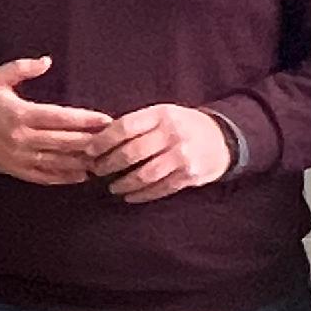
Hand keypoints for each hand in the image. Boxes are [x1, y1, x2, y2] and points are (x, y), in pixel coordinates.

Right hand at [0, 56, 114, 185]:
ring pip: (57, 162)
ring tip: (104, 159)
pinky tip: (81, 175)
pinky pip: (44, 176)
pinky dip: (64, 177)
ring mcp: (19, 157)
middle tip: (114, 141)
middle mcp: (22, 138)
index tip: (106, 120)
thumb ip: (21, 68)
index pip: (59, 118)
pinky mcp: (16, 170)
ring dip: (82, 162)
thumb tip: (46, 61)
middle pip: (64, 142)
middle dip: (91, 142)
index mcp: (20, 114)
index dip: (85, 120)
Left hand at [92, 102, 236, 204]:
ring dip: (123, 183)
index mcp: (161, 115)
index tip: (89, 151)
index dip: (103, 141)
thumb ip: (136, 125)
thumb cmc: (181, 125)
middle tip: (95, 171)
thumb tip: (98, 137)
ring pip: (145, 174)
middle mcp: (172, 134)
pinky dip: (142, 195)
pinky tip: (129, 196)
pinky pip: (160, 188)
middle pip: (132, 152)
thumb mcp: (162, 114)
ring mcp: (182, 156)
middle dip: (108, 164)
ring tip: (112, 187)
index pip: (125, 127)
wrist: (221, 138)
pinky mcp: (189, 175)